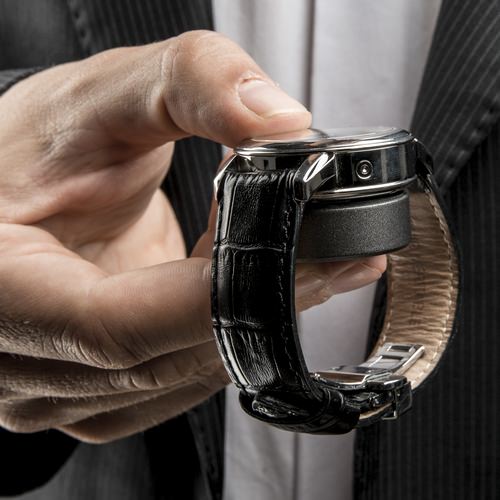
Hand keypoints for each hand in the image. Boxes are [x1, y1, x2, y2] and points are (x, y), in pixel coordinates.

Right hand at [0, 31, 384, 442]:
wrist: (18, 188)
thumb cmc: (32, 149)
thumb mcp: (103, 95)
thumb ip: (192, 85)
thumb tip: (280, 122)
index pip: (117, 327)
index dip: (223, 298)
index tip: (302, 254)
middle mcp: (18, 358)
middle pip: (164, 360)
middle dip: (260, 307)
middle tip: (326, 250)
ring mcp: (60, 385)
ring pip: (185, 377)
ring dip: (251, 320)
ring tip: (284, 256)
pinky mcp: (97, 389)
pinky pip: (184, 378)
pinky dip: (230, 334)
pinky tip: (244, 285)